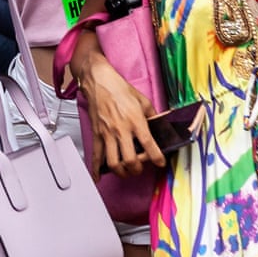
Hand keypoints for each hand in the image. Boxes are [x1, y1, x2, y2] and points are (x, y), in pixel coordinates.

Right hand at [81, 55, 165, 178]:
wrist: (97, 79)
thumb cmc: (118, 87)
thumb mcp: (142, 100)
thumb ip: (153, 116)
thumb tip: (161, 126)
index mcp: (136, 122)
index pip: (150, 147)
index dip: (158, 159)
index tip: (160, 162)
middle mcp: (121, 130)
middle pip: (130, 161)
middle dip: (138, 169)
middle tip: (140, 166)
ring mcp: (107, 133)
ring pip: (114, 163)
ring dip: (122, 172)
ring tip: (126, 170)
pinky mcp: (96, 133)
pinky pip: (95, 155)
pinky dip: (96, 169)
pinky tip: (99, 177)